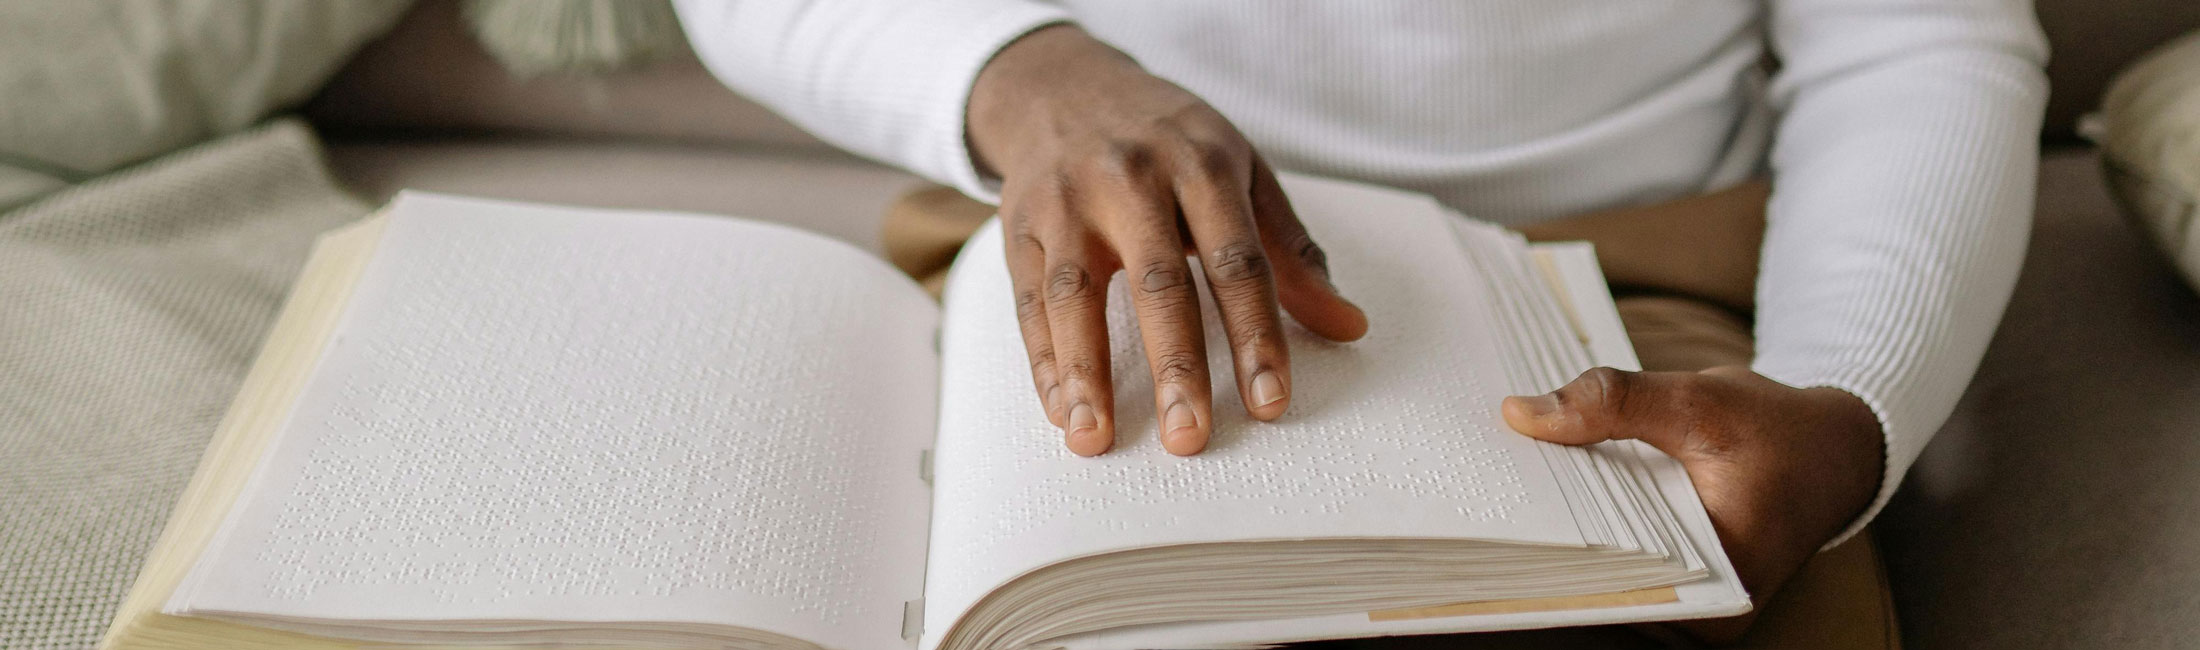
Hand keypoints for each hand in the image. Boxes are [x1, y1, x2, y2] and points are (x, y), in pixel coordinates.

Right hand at [968, 25, 1367, 456]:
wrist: (1063, 86)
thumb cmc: (1167, 140)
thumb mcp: (1239, 171)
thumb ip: (1290, 251)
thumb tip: (1349, 325)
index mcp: (1202, 165)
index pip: (1237, 262)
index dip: (1256, 335)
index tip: (1269, 403)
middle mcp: (1132, 179)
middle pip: (1158, 282)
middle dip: (1175, 366)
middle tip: (1189, 437)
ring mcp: (1068, 201)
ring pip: (1075, 294)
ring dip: (1085, 372)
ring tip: (1095, 437)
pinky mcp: (1019, 224)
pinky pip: (1028, 300)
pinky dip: (1043, 360)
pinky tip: (1062, 409)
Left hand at [1501, 366, 1884, 643]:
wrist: (1831, 452)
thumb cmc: (1779, 433)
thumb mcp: (1700, 402)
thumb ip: (1614, 404)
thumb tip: (1520, 414)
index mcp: (1716, 586)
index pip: (1607, 578)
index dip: (1547, 541)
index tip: (1494, 500)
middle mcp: (1699, 614)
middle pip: (1596, 579)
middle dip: (1547, 532)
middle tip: (1490, 484)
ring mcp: (1685, 606)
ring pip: (1599, 573)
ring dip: (1562, 527)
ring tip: (1511, 484)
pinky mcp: (1671, 584)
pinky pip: (1611, 561)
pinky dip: (1584, 525)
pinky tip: (1550, 489)